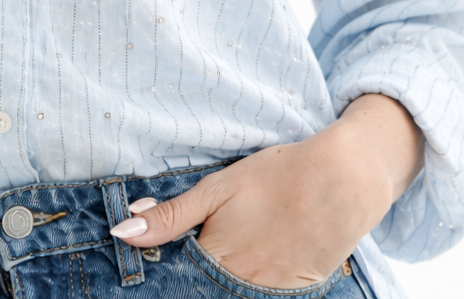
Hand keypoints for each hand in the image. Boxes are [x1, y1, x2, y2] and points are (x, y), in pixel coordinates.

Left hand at [109, 95, 422, 288]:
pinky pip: (265, 298)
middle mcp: (241, 284)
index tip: (147, 277)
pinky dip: (251, 287)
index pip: (178, 283)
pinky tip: (253, 267)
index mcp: (216, 258)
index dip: (165, 279)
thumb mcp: (217, 188)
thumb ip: (170, 216)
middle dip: (192, 283)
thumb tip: (121, 233)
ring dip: (220, 284)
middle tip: (197, 258)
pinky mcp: (297, 295)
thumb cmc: (276, 176)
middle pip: (205, 290)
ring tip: (234, 251)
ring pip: (233, 295)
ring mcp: (271, 293)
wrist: (342, 180)